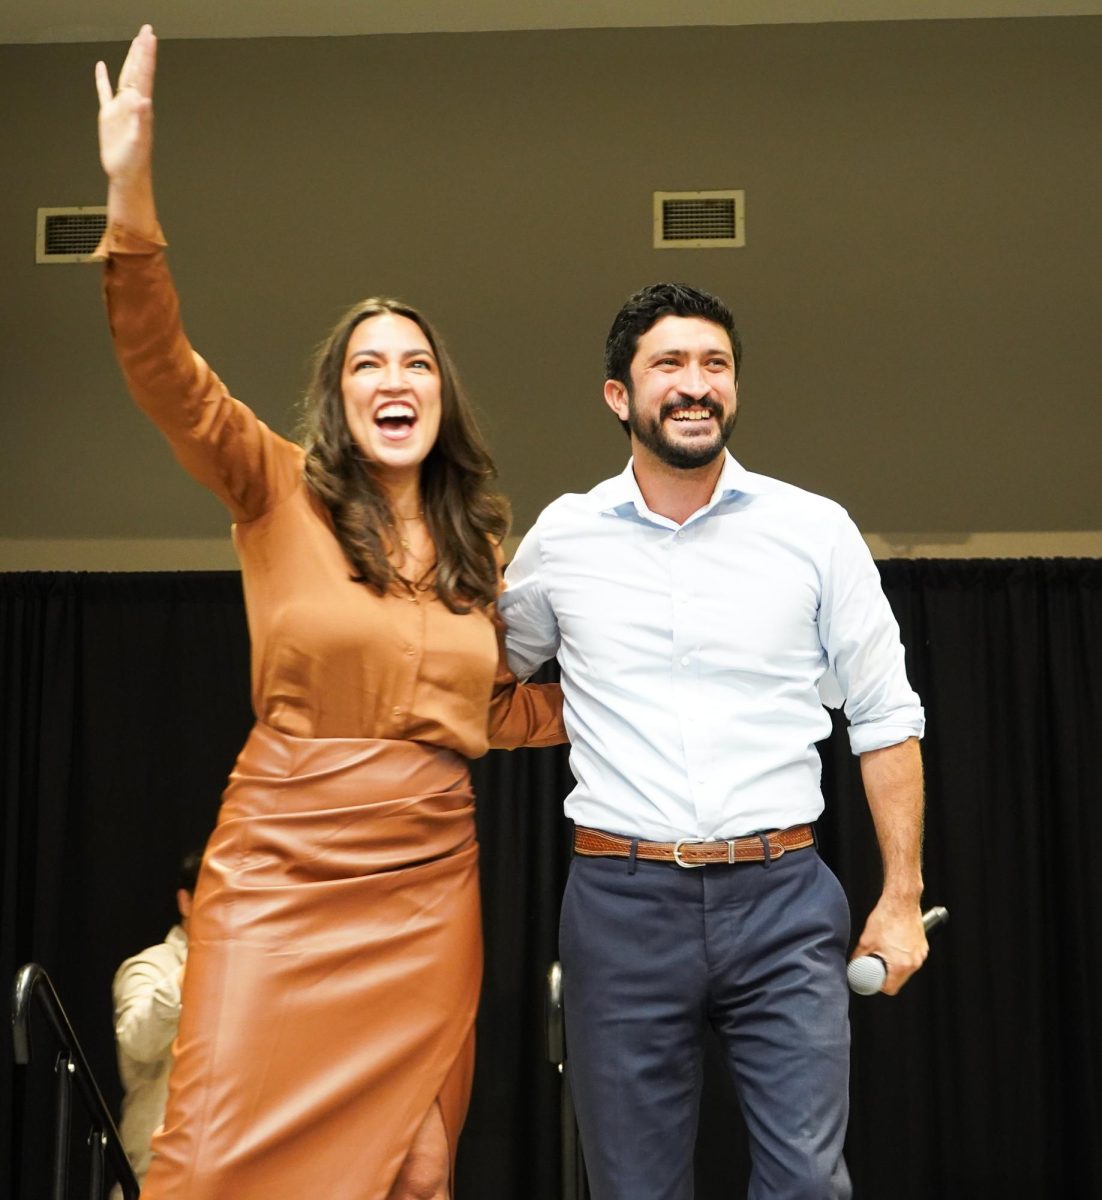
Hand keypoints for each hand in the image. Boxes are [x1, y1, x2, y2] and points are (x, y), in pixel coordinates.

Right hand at [95, 24, 156, 183]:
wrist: (127, 176)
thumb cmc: (135, 162)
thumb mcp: (138, 141)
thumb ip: (141, 120)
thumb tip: (144, 100)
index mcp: (140, 107)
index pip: (144, 74)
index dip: (146, 54)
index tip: (150, 36)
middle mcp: (132, 104)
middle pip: (137, 70)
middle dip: (142, 50)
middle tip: (147, 31)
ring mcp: (120, 108)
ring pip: (124, 76)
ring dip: (129, 59)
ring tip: (134, 44)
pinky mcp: (109, 116)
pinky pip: (104, 92)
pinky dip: (102, 78)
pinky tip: (101, 67)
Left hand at [851, 896, 927, 995]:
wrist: (901, 901)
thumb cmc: (887, 917)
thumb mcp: (866, 939)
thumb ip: (859, 955)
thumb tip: (854, 963)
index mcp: (902, 964)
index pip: (891, 988)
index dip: (879, 985)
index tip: (873, 980)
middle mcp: (914, 961)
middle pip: (899, 980)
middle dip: (887, 975)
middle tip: (876, 965)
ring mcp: (920, 954)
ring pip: (906, 969)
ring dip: (895, 965)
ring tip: (884, 953)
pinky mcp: (922, 946)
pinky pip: (912, 958)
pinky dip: (902, 956)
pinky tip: (893, 945)